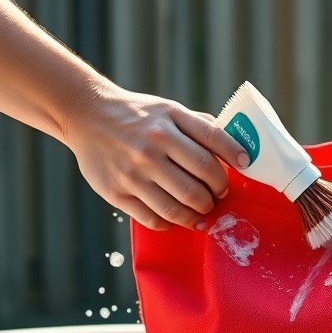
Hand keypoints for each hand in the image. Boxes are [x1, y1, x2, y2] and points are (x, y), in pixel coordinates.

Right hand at [62, 85, 248, 230]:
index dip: (235, 157)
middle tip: (218, 196)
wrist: (87, 115)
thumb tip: (236, 147)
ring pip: (180, 205)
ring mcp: (134, 171)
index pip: (214, 140)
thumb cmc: (137, 115)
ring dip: (199, 214)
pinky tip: (176, 217)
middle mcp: (153, 145)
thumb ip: (199, 126)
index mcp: (170, 121)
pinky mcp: (117, 192)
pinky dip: (171, 222)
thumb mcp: (169, 110)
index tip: (245, 166)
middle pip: (202, 181)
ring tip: (203, 212)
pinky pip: (154, 218)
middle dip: (217, 194)